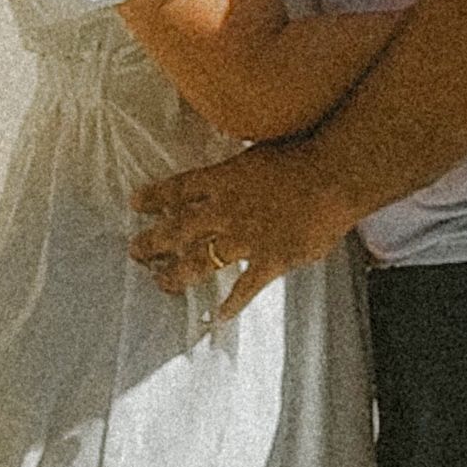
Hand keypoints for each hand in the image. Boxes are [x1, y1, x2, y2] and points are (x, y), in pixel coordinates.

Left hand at [128, 140, 352, 320]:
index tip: (136, 203)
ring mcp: (245, 239)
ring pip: (200, 260)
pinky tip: (217, 316)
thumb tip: (236, 163)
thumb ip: (242, 164)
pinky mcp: (269, 260)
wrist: (331, 177)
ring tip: (161, 283)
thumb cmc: (302, 154)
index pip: (179, 189)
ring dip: (177, 273)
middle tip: (135, 251)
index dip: (155, 197)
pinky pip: (244, 287)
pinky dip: (231, 304)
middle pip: (179, 229)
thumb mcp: (260, 150)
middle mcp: (226, 211)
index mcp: (223, 180)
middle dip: (153, 241)